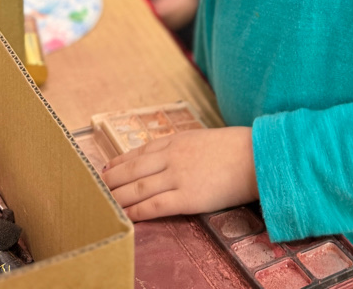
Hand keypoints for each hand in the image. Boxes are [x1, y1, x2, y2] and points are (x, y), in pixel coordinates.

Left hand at [101, 127, 257, 221]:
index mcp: (177, 140)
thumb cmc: (234, 148)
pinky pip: (154, 205)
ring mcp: (178, 177)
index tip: (107, 169)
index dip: (121, 162)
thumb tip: (165, 157)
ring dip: (118, 196)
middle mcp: (172, 157)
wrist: (255, 156)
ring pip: (138, 188)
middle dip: (113, 180)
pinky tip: (127, 215)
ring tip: (105, 203)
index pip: (140, 151)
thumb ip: (182, 147)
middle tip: (97, 188)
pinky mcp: (187, 198)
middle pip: (133, 169)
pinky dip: (136, 211)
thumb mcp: (203, 139)